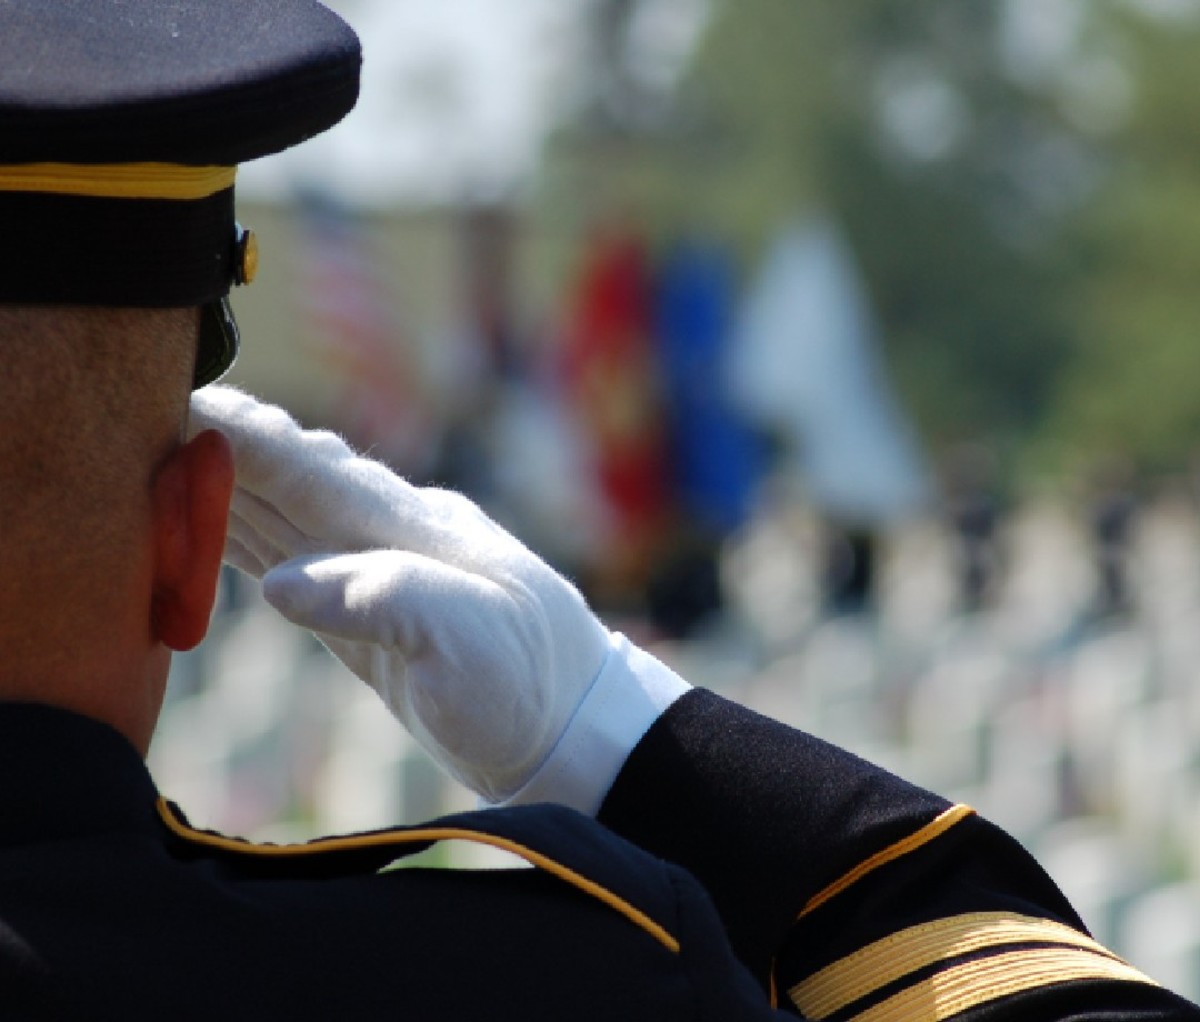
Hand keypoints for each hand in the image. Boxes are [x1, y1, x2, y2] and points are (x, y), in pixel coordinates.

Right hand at [189, 386, 628, 803]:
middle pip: (291, 480)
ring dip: (224, 490)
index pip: (315, 469)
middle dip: (223, 448)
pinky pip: (295, 567)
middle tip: (150, 413)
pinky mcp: (370, 619)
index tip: (190, 400)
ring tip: (162, 460)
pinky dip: (247, 545)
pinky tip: (216, 535)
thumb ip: (380, 598)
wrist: (569, 728)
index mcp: (413, 528)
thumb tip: (282, 582)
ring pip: (286, 517)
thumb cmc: (529, 682)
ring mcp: (380, 574)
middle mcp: (391, 537)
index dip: (249, 438)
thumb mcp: (468, 639)